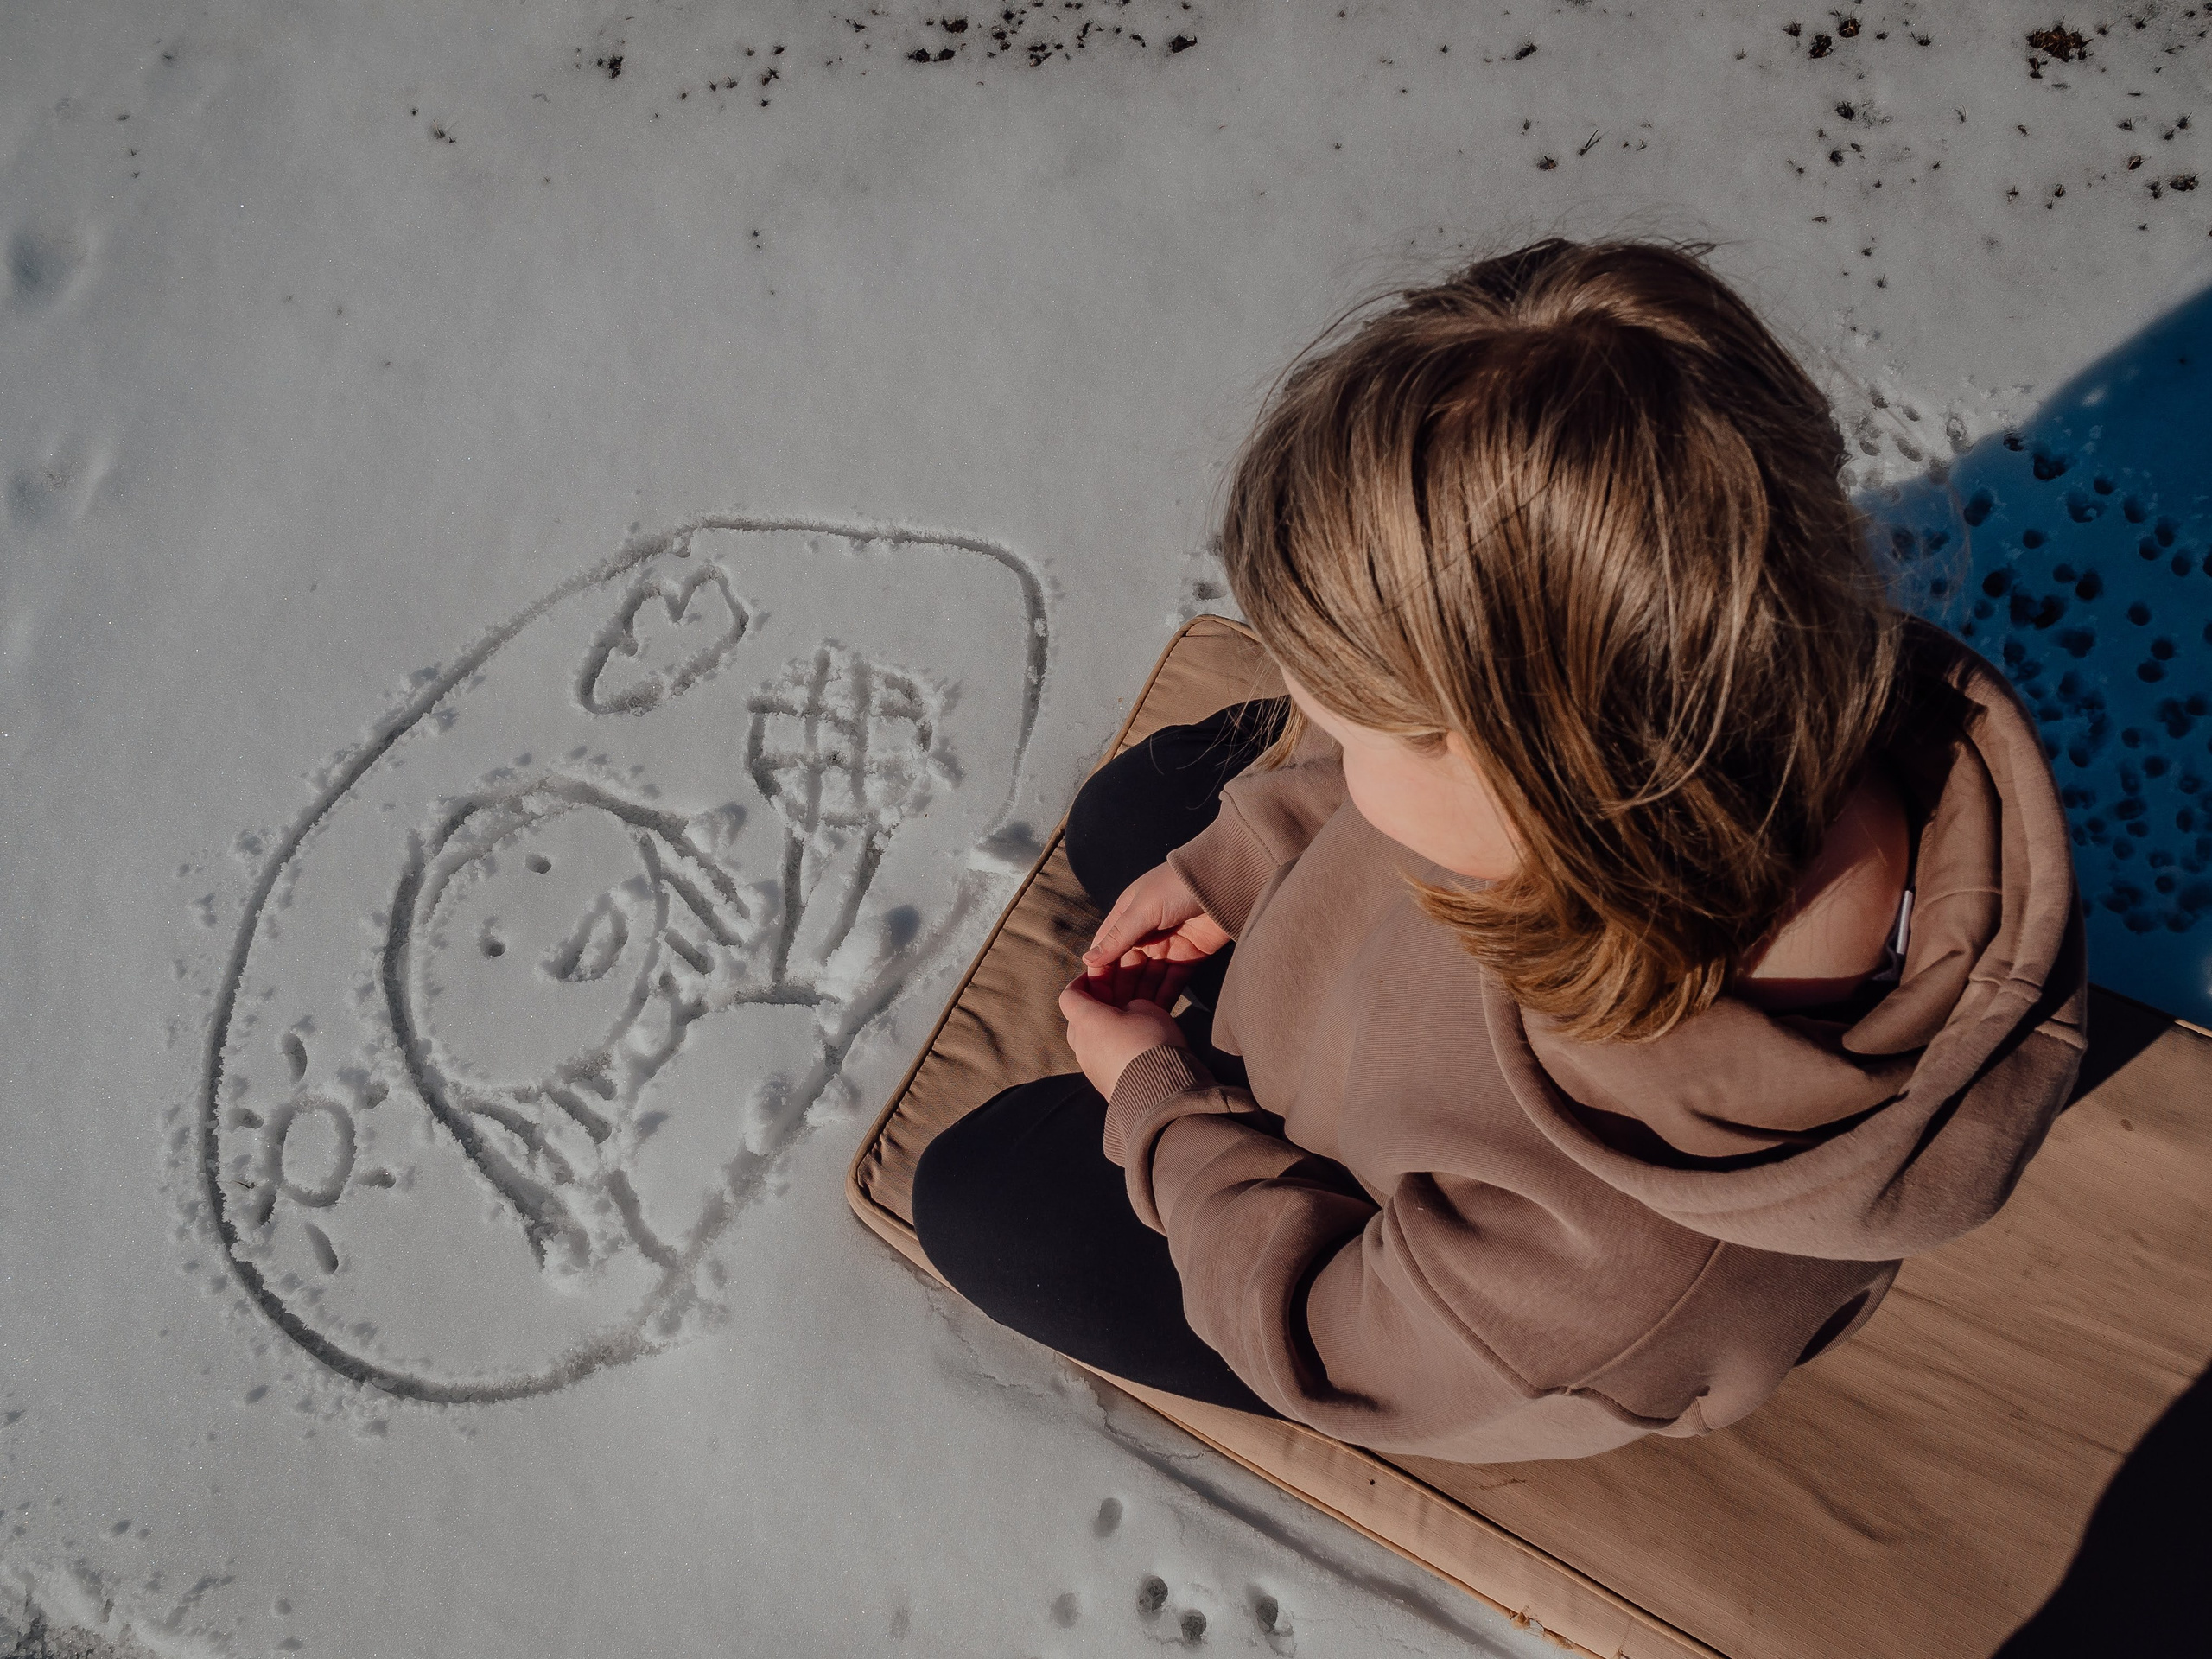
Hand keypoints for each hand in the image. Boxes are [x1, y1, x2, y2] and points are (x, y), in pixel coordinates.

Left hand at [1059, 974, 1187, 1099]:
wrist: (1160, 1094)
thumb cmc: (1151, 1042)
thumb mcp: (1148, 1009)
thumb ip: (1132, 1004)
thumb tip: (1128, 1012)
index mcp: (1086, 1020)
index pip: (1069, 995)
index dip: (1081, 982)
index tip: (1095, 976)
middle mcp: (1081, 1044)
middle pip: (1079, 1019)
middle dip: (1094, 1007)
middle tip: (1116, 999)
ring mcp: (1090, 1068)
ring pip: (1091, 1041)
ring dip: (1105, 1030)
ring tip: (1129, 1025)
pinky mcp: (1103, 1085)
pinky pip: (1102, 1059)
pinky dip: (1112, 1049)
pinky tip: (1133, 1047)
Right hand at [1079, 861, 1230, 1012]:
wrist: (1225, 881)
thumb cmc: (1177, 886)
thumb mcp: (1144, 909)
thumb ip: (1118, 937)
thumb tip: (1088, 960)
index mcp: (1127, 918)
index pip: (1106, 950)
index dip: (1099, 973)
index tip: (1093, 998)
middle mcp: (1144, 935)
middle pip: (1125, 969)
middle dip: (1119, 991)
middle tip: (1113, 1017)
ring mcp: (1166, 948)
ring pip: (1147, 980)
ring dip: (1140, 998)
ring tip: (1132, 1020)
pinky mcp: (1188, 959)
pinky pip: (1171, 983)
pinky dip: (1163, 998)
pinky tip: (1154, 1015)